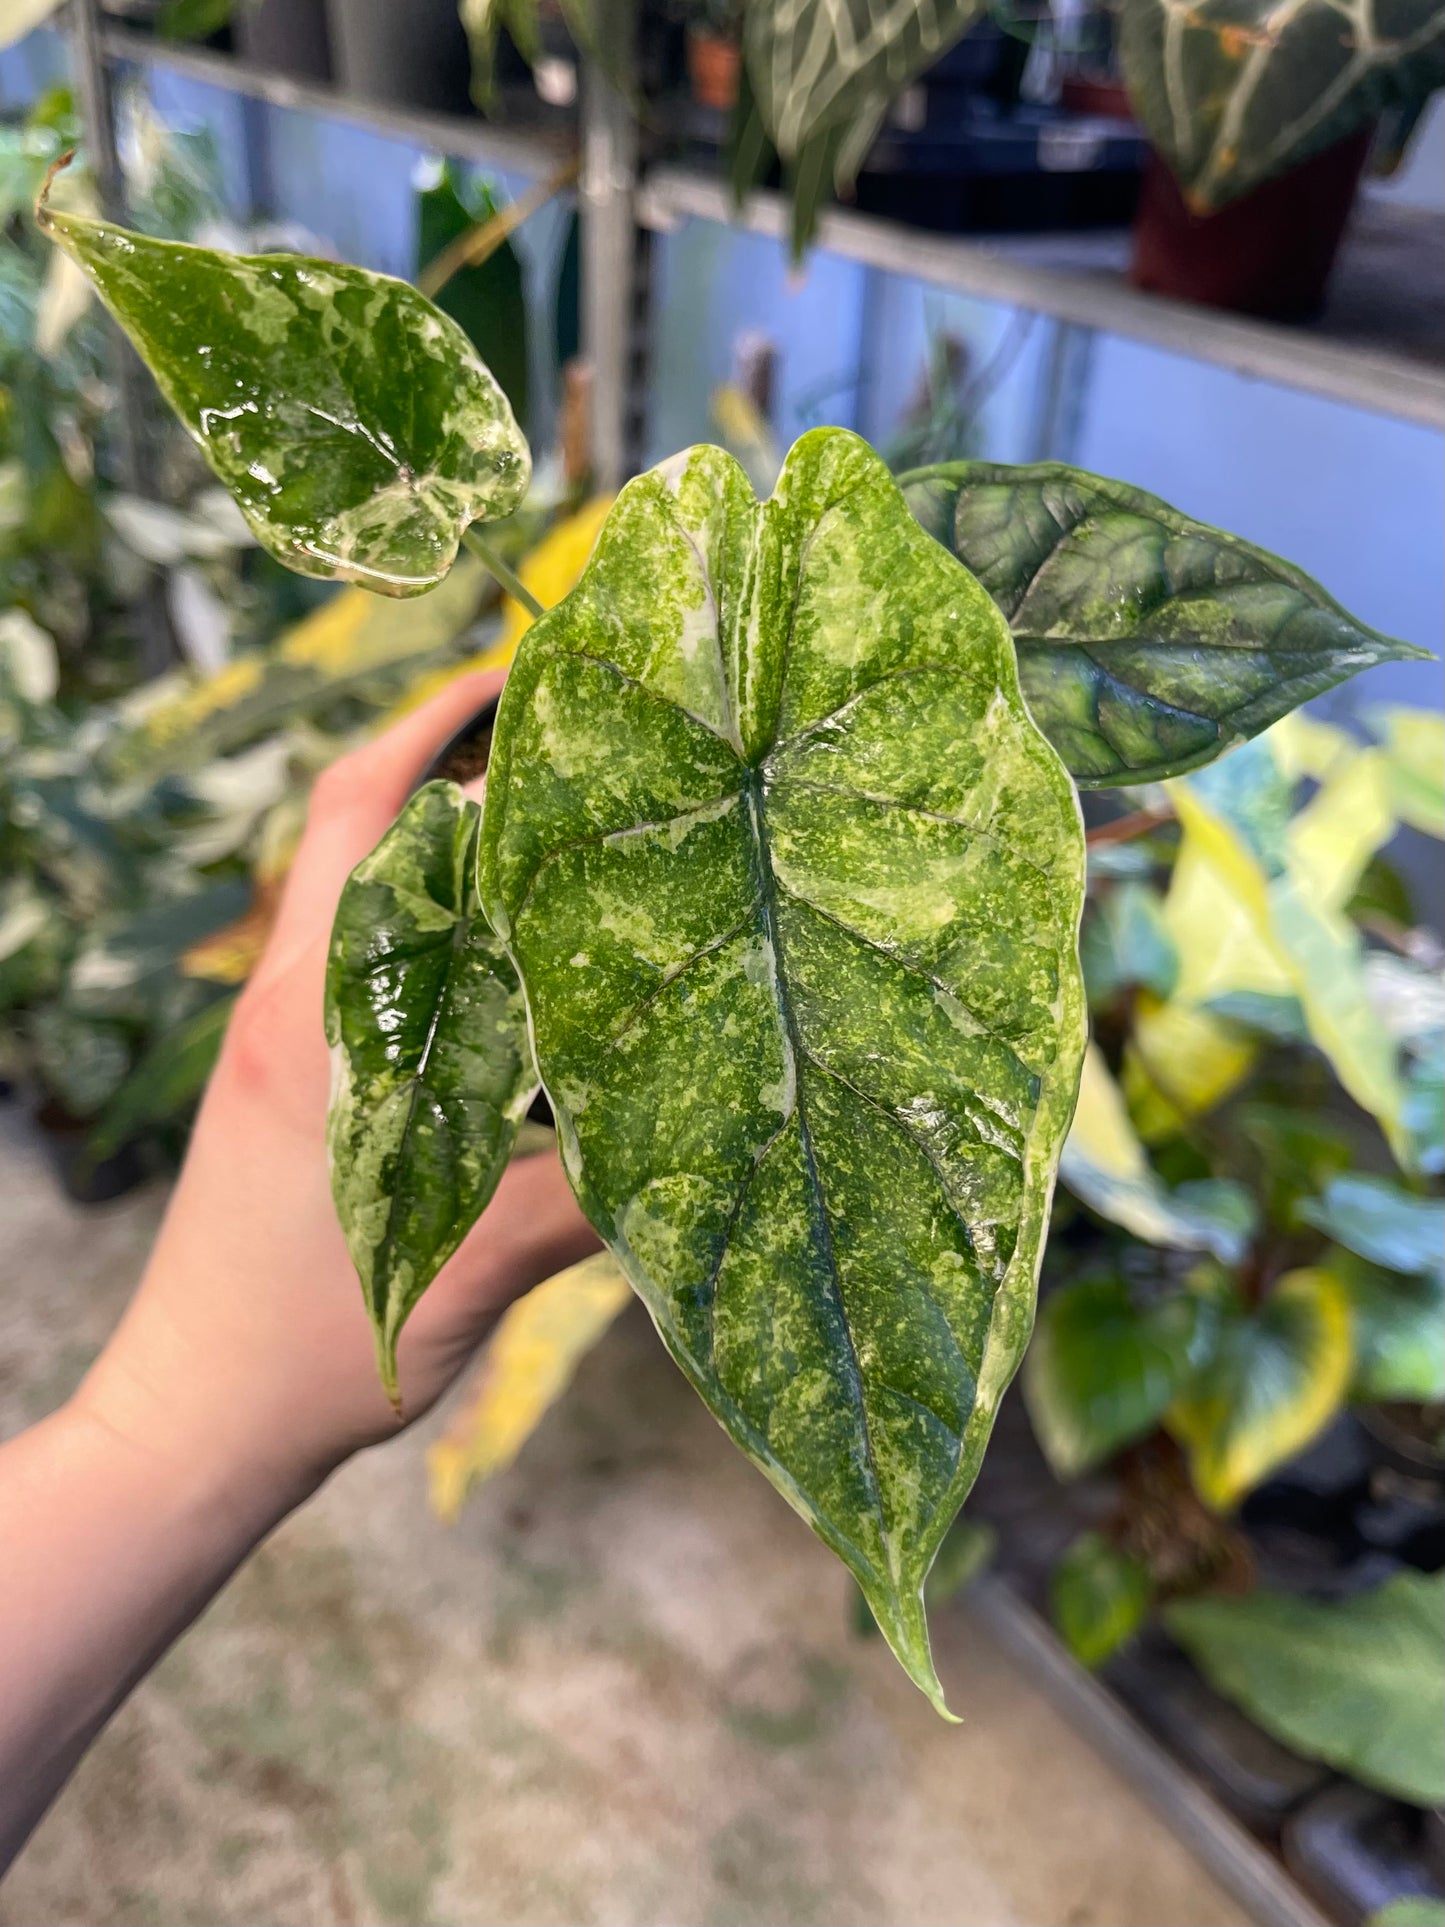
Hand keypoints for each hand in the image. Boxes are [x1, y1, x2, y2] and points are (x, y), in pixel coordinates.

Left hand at [71, 671, 599, 1524]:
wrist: (193, 1422)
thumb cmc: (309, 1345)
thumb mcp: (473, 1266)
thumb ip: (593, 1192)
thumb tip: (713, 1132)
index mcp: (317, 1014)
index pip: (360, 813)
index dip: (434, 725)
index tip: (522, 675)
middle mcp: (288, 1002)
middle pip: (353, 825)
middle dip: (444, 756)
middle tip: (562, 733)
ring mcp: (277, 1039)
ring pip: (357, 892)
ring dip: (434, 839)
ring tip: (548, 819)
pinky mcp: (284, 1083)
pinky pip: (359, 960)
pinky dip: (427, 923)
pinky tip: (505, 954)